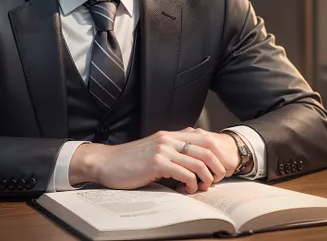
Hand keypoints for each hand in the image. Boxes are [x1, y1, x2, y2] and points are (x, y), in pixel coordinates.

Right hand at [69, 128, 240, 193]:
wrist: (106, 162)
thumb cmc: (129, 160)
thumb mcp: (153, 147)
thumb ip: (171, 145)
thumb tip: (191, 146)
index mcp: (169, 135)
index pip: (203, 137)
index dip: (216, 153)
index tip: (219, 168)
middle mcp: (168, 139)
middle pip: (206, 149)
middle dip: (217, 167)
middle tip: (217, 180)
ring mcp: (162, 150)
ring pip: (198, 162)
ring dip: (206, 178)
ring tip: (202, 187)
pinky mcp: (156, 163)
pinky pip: (184, 173)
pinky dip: (191, 184)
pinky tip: (186, 190)